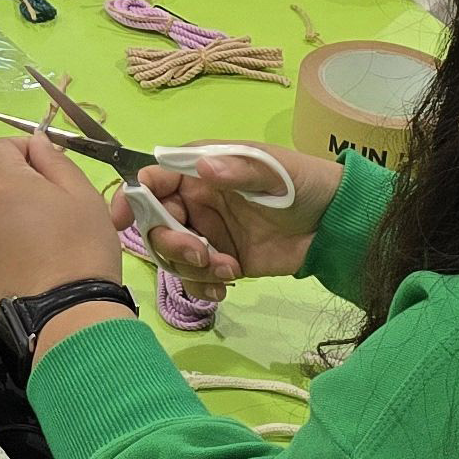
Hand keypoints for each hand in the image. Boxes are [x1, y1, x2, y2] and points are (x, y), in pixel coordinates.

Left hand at [0, 132, 131, 315]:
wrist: (66, 313)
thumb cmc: (82, 249)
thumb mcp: (82, 195)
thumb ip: (54, 160)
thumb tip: (35, 142)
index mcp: (2, 180)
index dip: (22, 151)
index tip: (44, 168)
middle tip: (31, 194)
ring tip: (23, 227)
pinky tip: (13, 253)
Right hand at [130, 144, 348, 292]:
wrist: (335, 223)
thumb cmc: (301, 182)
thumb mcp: (272, 168)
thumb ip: (237, 168)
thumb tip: (204, 168)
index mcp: (200, 171)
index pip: (153, 180)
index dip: (132, 196)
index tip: (122, 220)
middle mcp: (196, 202)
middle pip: (156, 223)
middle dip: (170, 242)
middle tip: (200, 254)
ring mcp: (208, 234)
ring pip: (173, 255)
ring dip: (190, 268)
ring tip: (227, 271)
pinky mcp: (223, 262)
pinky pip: (195, 279)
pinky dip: (201, 287)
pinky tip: (224, 289)